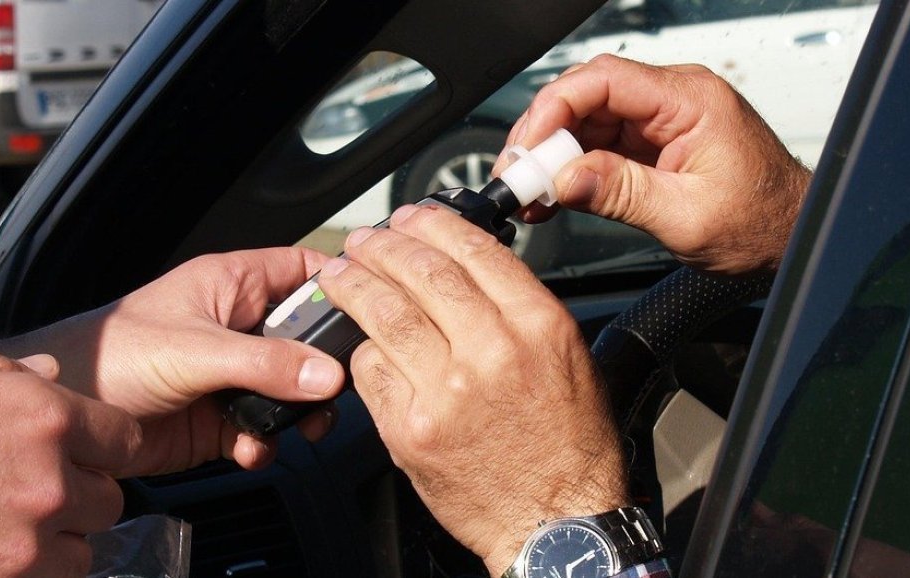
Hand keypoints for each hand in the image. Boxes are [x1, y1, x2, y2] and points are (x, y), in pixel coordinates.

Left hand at [0, 248, 344, 475]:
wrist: (65, 419)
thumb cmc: (110, 355)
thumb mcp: (196, 350)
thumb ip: (265, 363)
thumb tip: (327, 375)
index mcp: (233, 285)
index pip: (301, 270)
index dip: (337, 285)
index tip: (368, 310)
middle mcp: (238, 326)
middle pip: (306, 338)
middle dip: (325, 368)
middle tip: (335, 390)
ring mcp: (230, 374)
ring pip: (291, 389)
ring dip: (299, 413)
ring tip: (299, 428)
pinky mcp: (219, 418)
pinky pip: (263, 429)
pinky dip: (265, 443)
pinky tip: (249, 448)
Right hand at [0, 351, 139, 576]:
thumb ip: (10, 377)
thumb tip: (50, 374)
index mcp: (44, 418)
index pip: (125, 440)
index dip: (106, 448)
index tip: (87, 453)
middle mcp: (47, 482)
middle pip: (108, 501)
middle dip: (79, 497)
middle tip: (35, 493)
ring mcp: (22, 545)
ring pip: (79, 554)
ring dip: (54, 544)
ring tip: (4, 530)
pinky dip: (21, 575)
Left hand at [317, 205, 628, 575]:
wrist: (557, 522)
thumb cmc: (569, 447)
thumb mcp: (570, 359)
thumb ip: (521, 310)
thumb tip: (470, 268)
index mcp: (538, 325)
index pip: (472, 250)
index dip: (431, 225)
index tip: (412, 217)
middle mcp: (492, 350)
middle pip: (421, 272)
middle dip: (382, 246)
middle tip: (365, 240)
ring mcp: (446, 391)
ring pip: (384, 314)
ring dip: (354, 285)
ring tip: (339, 274)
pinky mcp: (412, 429)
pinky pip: (371, 372)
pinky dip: (361, 352)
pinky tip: (357, 342)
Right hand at [499, 54, 811, 273]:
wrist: (791, 236)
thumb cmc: (762, 222)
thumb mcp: (686, 216)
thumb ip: (622, 194)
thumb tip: (565, 179)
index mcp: (690, 101)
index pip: (605, 80)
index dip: (555, 108)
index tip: (529, 147)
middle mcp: (675, 100)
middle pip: (589, 96)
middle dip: (545, 133)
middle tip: (518, 174)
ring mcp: (663, 121)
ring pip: (589, 120)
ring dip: (554, 154)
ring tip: (529, 191)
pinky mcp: (654, 144)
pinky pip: (601, 144)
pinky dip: (573, 168)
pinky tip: (553, 193)